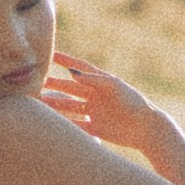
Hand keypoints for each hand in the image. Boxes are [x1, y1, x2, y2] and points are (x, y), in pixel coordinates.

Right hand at [38, 53, 164, 155]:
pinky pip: (77, 124)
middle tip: (37, 83)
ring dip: (56, 105)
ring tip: (40, 104)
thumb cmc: (134, 103)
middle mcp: (96, 96)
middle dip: (55, 85)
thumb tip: (71, 72)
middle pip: (71, 88)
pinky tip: (53, 123)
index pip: (80, 69)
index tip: (51, 55)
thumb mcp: (115, 87)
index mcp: (102, 83)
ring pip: (71, 107)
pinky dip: (65, 123)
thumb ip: (93, 79)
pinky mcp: (96, 128)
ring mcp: (95, 112)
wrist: (147, 129)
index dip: (66, 61)